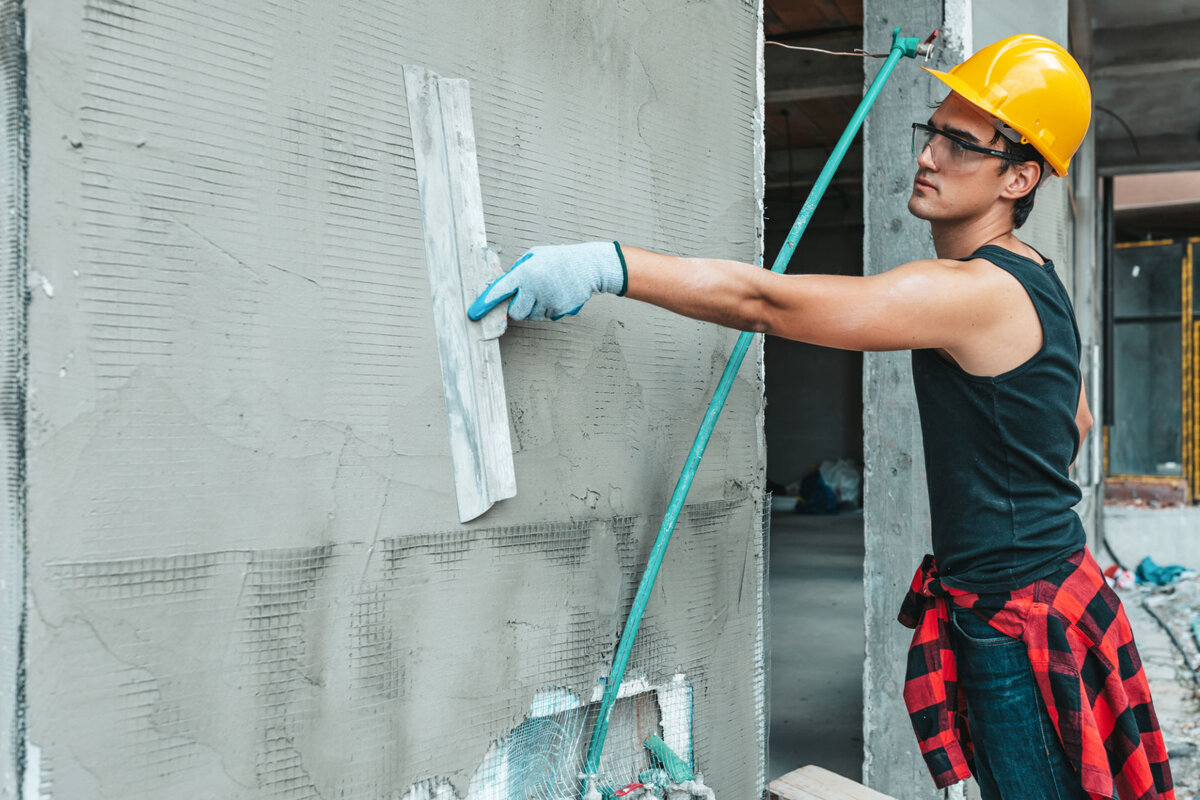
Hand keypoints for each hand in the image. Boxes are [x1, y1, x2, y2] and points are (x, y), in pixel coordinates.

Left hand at [467, 242, 626, 321]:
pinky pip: (548, 316)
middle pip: (516, 313)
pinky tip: (558, 295)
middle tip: (528, 296)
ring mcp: (548, 301)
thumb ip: (518, 271)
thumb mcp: (535, 256)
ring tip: (548, 290)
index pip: (500, 290)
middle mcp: (535, 288)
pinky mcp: (560, 310)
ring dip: (536, 308)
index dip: (485, 303)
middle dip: (519, 308)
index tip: (473, 313)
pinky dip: (550, 309)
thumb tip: (504, 287)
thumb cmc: (559, 259)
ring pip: (533, 316)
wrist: (589, 266)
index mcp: (526, 272)